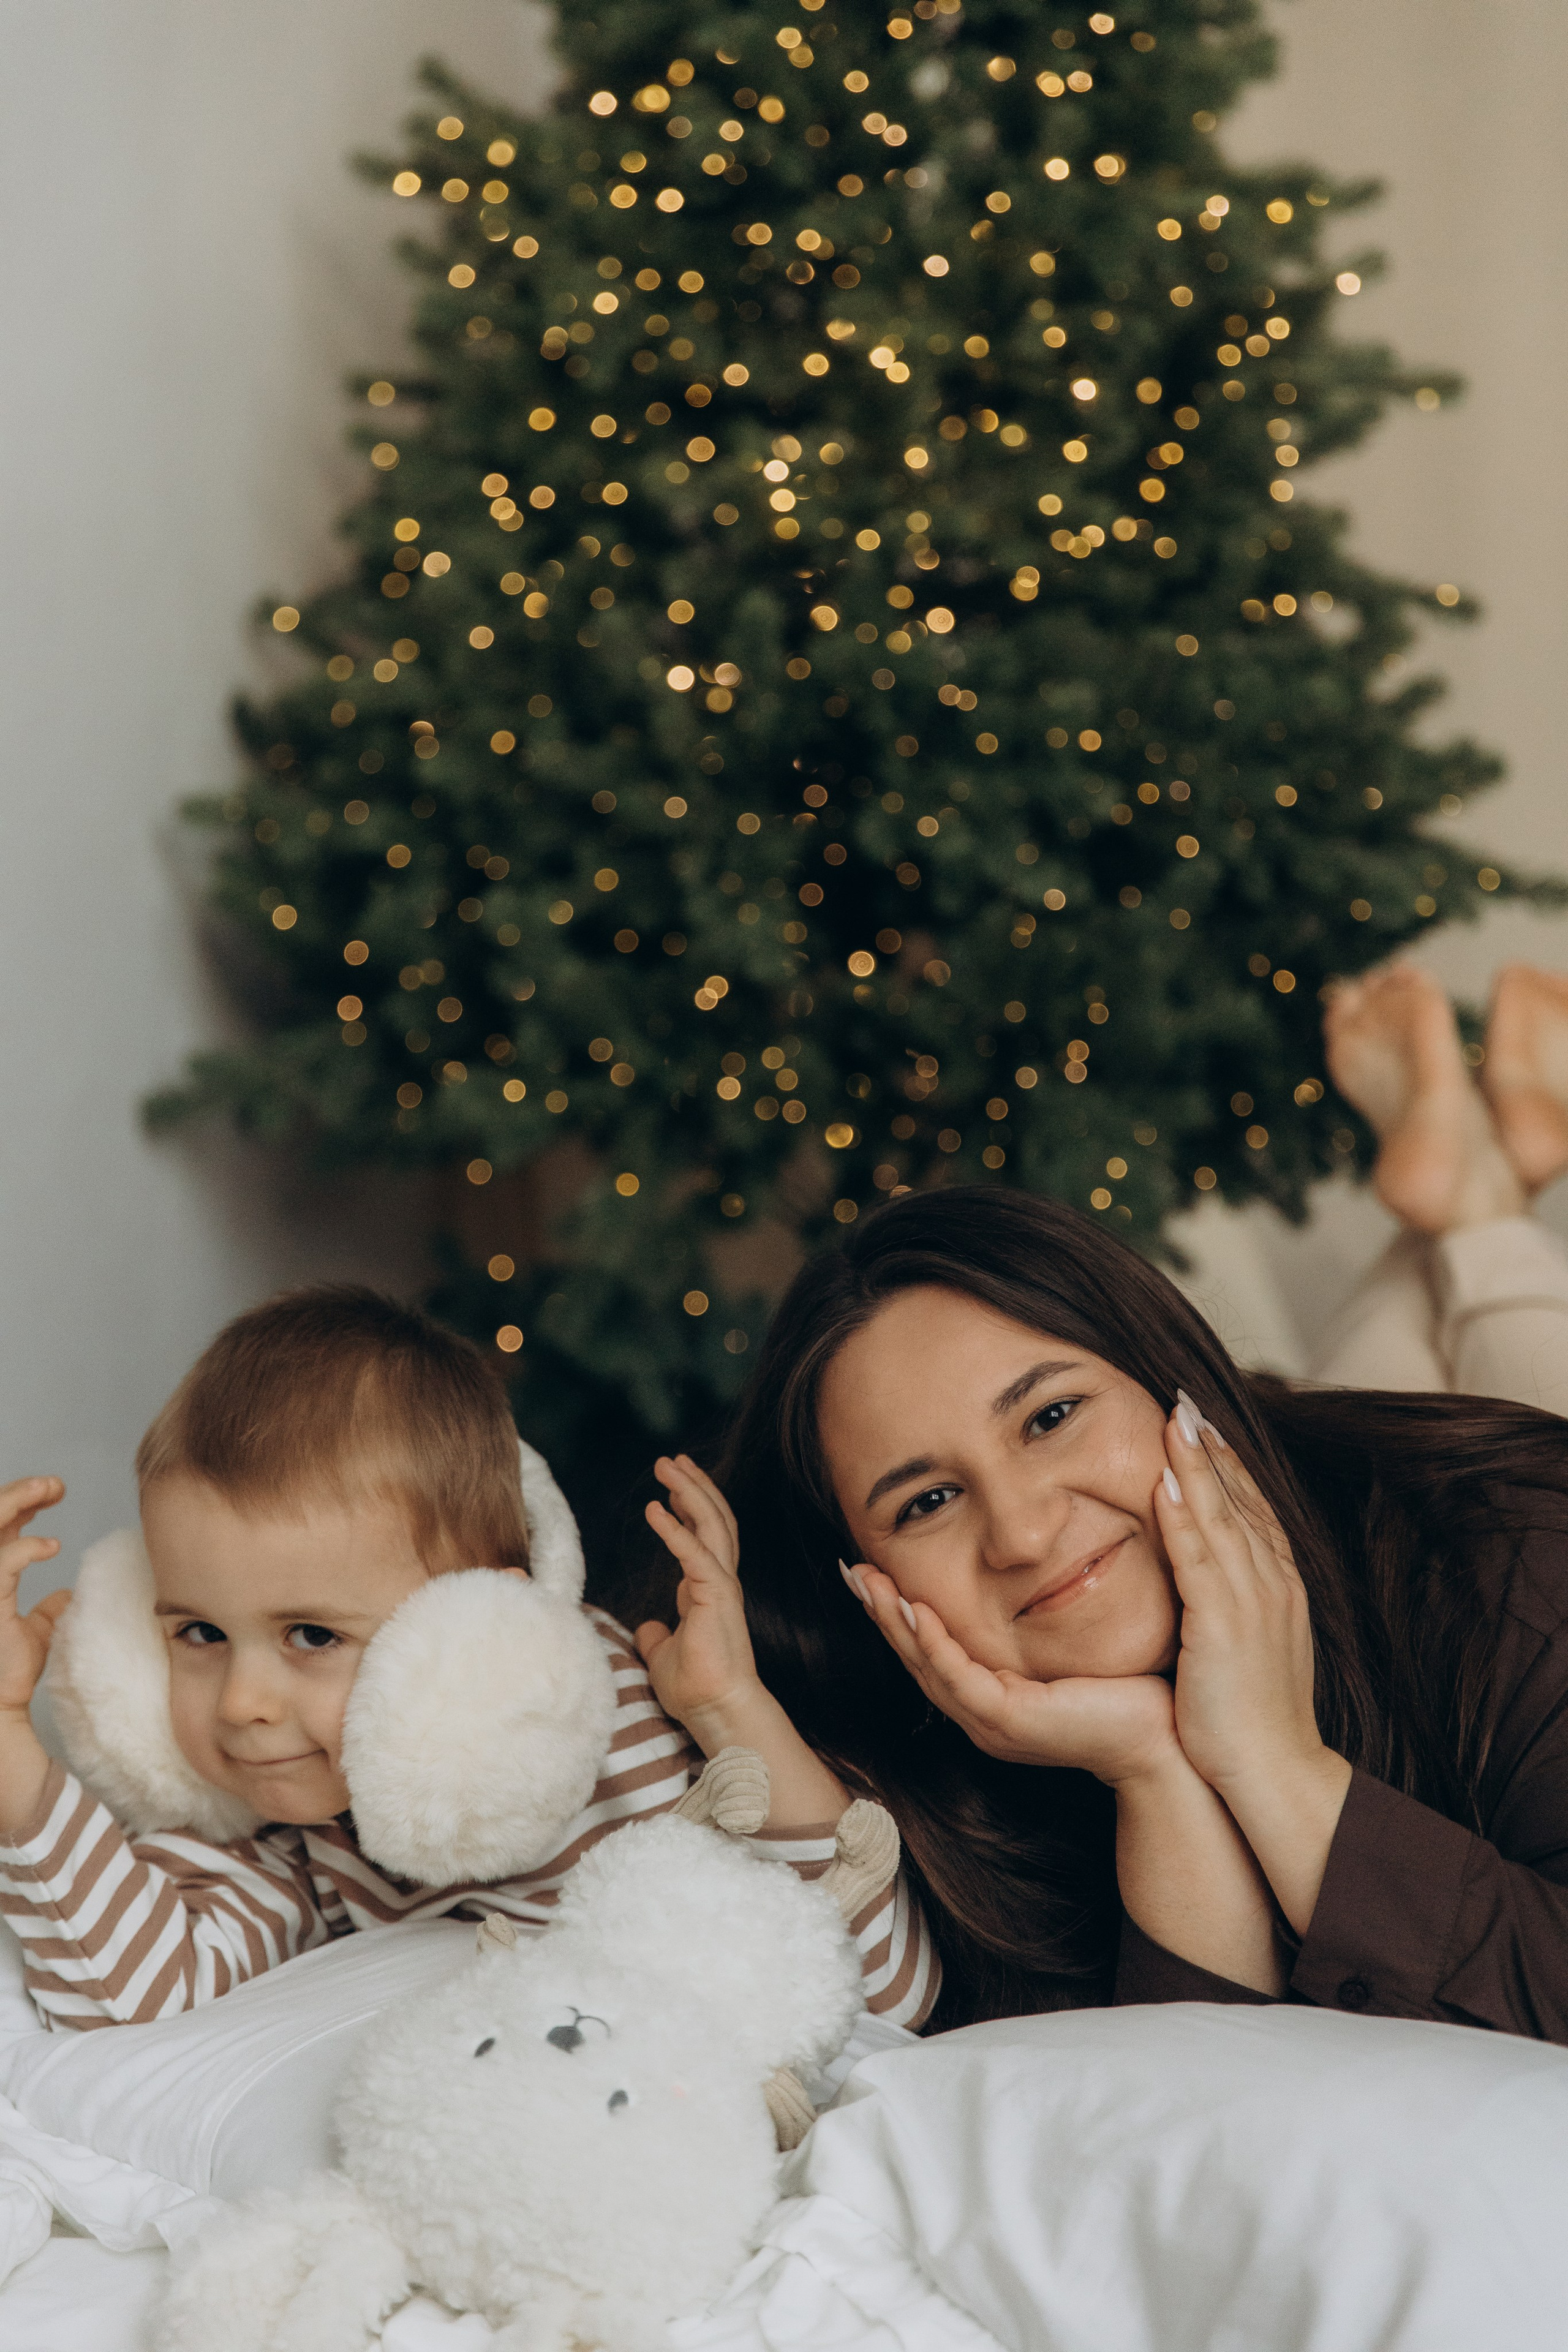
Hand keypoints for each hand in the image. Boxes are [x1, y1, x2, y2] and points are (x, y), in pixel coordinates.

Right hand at [0, 1476, 69, 1719]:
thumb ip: (48, 1609)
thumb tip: (67, 1595)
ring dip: (17, 1500)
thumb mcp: (37, 1631)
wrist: (1, 1703)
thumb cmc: (11, 1670)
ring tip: (51, 1489)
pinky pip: (3, 1563)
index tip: (54, 1493)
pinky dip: (26, 1547)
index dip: (22, 1503)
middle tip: (55, 1484)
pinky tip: (52, 1545)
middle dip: (19, 1491)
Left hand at [635, 1456, 762, 1741]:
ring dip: (690, 1490)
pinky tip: (656, 1508)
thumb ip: (659, 1637)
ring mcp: (721, 1585)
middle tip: (672, 1460)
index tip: (672, 1488)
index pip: (704, 1537)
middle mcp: (719, 1581)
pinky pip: (695, 1552)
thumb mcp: (665, 1655)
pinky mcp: (716, 1595)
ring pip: (712, 1524)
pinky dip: (675, 1528)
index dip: (689, 1508)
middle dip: (693, 1486)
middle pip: (713, 1519)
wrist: (716, 1711)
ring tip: (668, 1465)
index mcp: (709, 1590)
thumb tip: (649, 1630)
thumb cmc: (695, 1688)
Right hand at [850, 1563, 1180, 1786]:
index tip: (875, 1571)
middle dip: (881, 1612)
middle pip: (916, 1659)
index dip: (899, 1613)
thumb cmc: (1126, 1691)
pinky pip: (961, 1678)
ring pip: (928, 1667)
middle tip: (851, 1568)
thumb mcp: (1068, 1651)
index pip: (933, 1653)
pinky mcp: (1010, 1721)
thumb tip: (1032, 1571)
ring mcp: (991, 1724)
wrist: (1162, 1740)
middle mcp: (982, 1717)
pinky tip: (917, 1610)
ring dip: (895, 1622)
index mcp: (992, 1702)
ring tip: (869, 1582)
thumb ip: (1040, 1623)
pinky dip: (935, 1643)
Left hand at [1156, 1400, 1323, 1794]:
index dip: (1230, 1466)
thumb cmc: (1254, 1721)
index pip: (1255, 1512)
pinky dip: (1183, 1517)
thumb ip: (1233, 1610)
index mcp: (1279, 1590)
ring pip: (1221, 1518)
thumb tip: (1212, 1591)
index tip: (1206, 1427)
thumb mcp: (1250, 1650)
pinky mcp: (1222, 1625)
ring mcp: (1250, 1603)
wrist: (1274, 1771)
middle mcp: (1271, 1586)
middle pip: (1240, 1501)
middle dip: (1212, 1448)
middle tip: (1185, 1400)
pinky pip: (1198, 1559)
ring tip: (1173, 1419)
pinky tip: (1164, 1483)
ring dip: (1196, 1465)